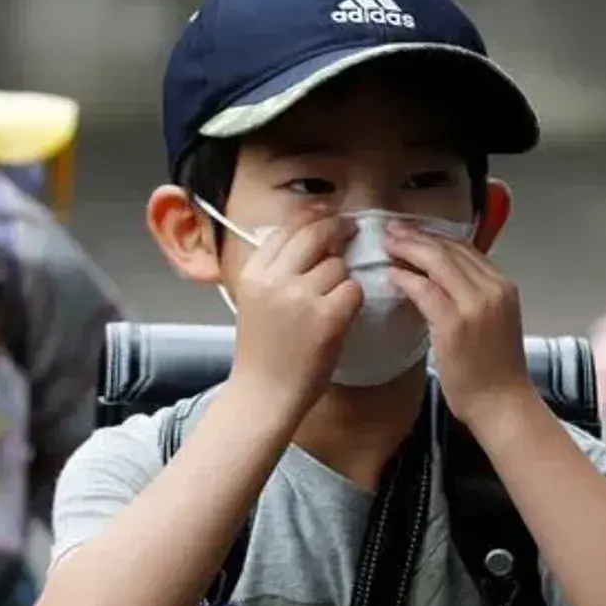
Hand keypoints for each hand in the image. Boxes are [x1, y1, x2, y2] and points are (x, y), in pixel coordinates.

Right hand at [228, 209, 362, 421]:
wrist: (264, 393)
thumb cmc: (263, 351)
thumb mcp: (255, 300)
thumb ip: (275, 269)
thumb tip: (311, 236)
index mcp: (253, 273)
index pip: (287, 228)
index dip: (312, 215)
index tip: (327, 212)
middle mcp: (274, 280)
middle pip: (315, 234)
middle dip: (337, 227)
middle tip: (351, 229)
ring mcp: (301, 297)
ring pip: (338, 265)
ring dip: (341, 278)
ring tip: (330, 300)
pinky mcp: (327, 317)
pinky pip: (353, 290)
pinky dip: (351, 300)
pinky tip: (340, 315)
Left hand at [384, 221, 535, 427]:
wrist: (502, 402)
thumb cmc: (492, 368)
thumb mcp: (491, 320)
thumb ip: (470, 296)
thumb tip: (436, 279)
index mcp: (503, 286)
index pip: (466, 248)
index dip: (435, 236)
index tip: (411, 231)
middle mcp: (493, 288)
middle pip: (450, 249)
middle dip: (417, 236)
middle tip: (392, 230)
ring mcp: (475, 304)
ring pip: (437, 262)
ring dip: (408, 249)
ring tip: (387, 244)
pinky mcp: (454, 323)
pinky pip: (424, 289)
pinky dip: (405, 278)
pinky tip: (390, 274)